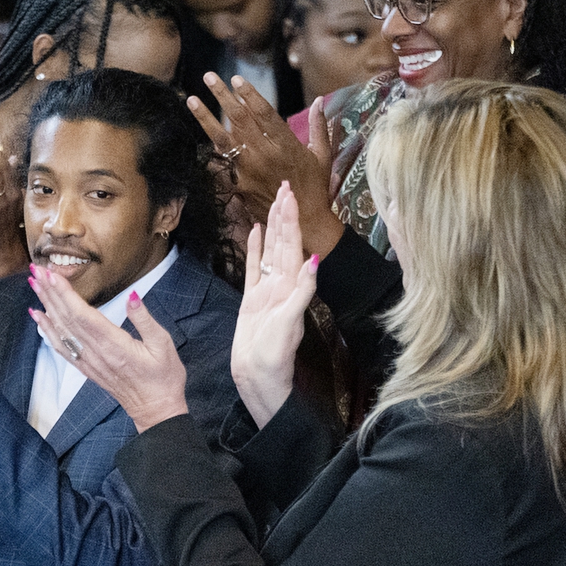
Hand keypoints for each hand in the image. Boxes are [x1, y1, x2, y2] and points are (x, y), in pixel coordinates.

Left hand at [29, 265, 187, 432]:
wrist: (156, 410)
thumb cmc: (163, 377)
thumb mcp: (163, 344)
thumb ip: (145, 319)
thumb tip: (133, 296)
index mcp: (114, 345)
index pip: (82, 315)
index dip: (65, 294)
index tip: (52, 274)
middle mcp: (96, 353)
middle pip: (66, 319)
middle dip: (50, 292)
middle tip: (35, 270)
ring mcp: (88, 362)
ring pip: (61, 330)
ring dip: (46, 305)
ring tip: (34, 284)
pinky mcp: (86, 367)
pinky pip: (61, 347)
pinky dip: (47, 330)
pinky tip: (39, 316)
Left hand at [187, 73, 342, 256]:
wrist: (302, 223)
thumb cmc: (316, 188)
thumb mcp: (322, 156)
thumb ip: (319, 126)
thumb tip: (319, 101)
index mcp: (286, 145)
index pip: (263, 112)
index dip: (249, 94)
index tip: (237, 79)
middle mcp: (264, 155)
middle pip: (239, 119)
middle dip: (222, 96)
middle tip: (209, 77)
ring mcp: (248, 171)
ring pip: (222, 139)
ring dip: (206, 118)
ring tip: (191, 100)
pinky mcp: (238, 186)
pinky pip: (220, 164)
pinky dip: (209, 150)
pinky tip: (197, 136)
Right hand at [231, 182, 317, 426]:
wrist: (258, 379)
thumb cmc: (274, 357)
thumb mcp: (290, 323)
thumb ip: (302, 292)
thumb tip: (313, 261)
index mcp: (290, 286)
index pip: (292, 245)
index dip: (291, 220)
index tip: (290, 195)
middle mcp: (281, 284)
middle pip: (283, 242)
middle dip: (284, 214)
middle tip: (285, 186)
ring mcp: (266, 290)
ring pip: (269, 250)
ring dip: (272, 226)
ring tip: (273, 202)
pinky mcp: (252, 299)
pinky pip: (253, 267)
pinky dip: (255, 248)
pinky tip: (254, 231)